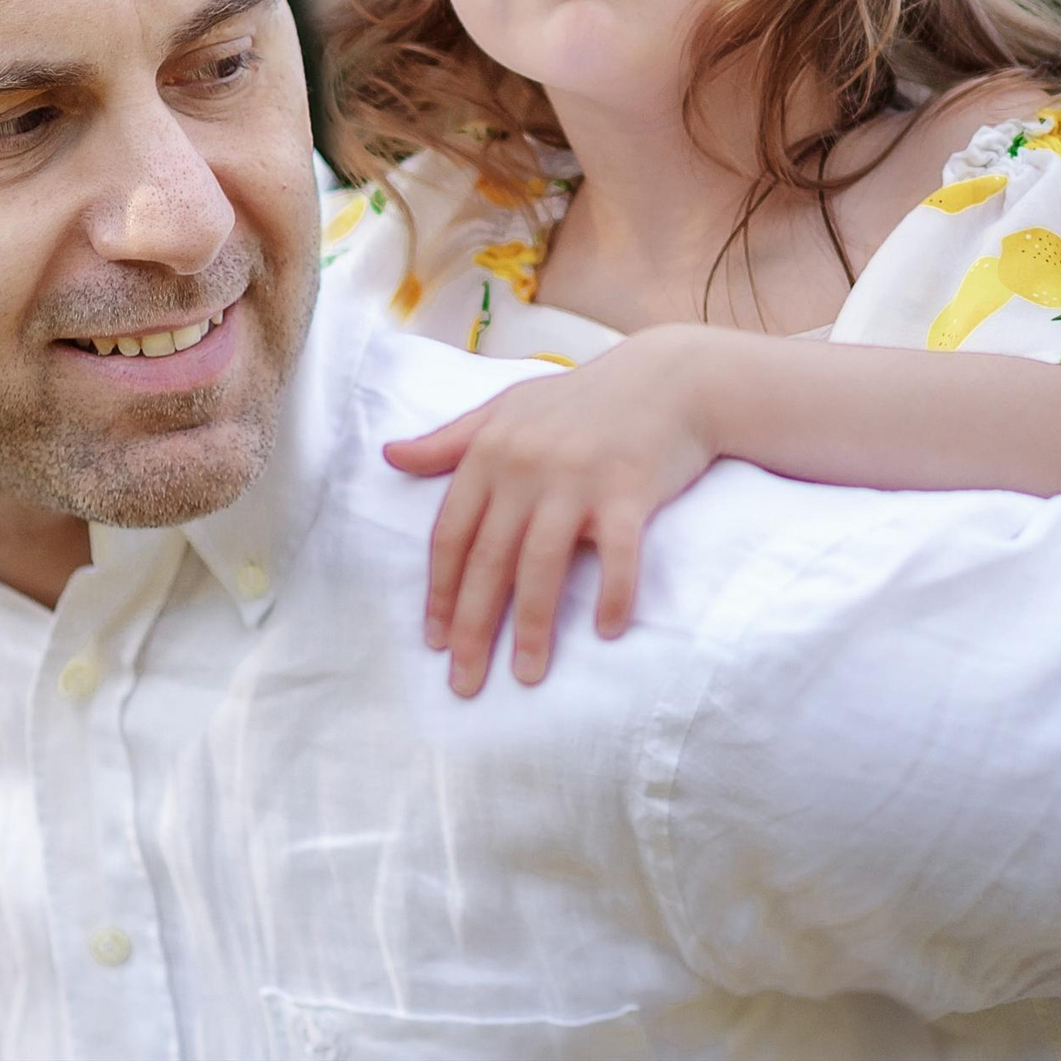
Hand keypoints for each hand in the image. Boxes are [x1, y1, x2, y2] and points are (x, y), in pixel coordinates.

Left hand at [380, 326, 724, 696]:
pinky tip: (606, 632)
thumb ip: (451, 439)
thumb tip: (390, 455)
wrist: (670, 377)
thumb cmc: (584, 399)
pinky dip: (612, 595)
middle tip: (465, 683)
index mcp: (492, 450)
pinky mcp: (629, 491)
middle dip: (474, 629)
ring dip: (534, 628)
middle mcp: (527, 466)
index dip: (440, 592)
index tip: (436, 642)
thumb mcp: (509, 409)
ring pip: (543, 566)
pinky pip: (618, 556)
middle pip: (489, 561)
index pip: (452, 535)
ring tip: (527, 675)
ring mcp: (579, 480)